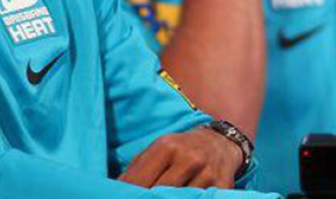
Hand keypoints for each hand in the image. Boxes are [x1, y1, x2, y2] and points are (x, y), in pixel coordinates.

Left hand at [119, 126, 242, 188]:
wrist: (220, 142)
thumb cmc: (180, 149)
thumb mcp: (158, 150)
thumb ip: (135, 170)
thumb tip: (112, 190)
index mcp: (167, 147)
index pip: (141, 181)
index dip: (128, 195)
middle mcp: (188, 158)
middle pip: (159, 193)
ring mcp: (207, 173)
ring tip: (161, 198)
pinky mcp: (222, 186)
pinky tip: (184, 198)